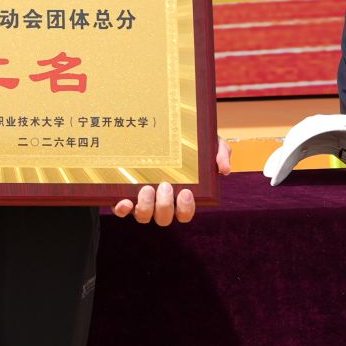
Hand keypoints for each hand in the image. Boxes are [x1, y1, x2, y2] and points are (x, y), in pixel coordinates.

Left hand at [113, 137, 231, 225]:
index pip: (185, 213)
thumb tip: (224, 170)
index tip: (187, 191)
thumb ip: (221, 154)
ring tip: (147, 188)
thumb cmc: (190, 143)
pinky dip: (122, 209)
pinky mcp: (124, 192)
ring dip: (146, 207)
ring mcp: (142, 199)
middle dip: (166, 206)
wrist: (160, 127)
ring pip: (144, 216)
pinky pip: (121, 210)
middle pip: (164, 218)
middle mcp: (161, 201)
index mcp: (181, 196)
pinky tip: (124, 201)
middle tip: (165, 185)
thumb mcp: (211, 144)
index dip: (186, 208)